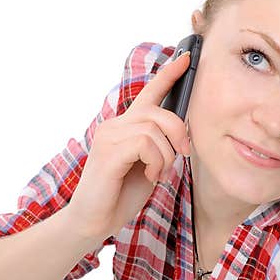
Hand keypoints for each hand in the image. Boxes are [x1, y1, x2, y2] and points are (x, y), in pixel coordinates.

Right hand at [66, 51, 191, 240]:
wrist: (92, 221)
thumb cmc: (119, 196)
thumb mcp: (148, 166)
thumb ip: (160, 146)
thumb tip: (181, 135)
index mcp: (124, 127)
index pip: (148, 93)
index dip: (169, 75)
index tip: (187, 58)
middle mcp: (114, 126)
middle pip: (159, 112)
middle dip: (178, 134)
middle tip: (181, 157)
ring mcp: (109, 137)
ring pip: (155, 129)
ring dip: (166, 156)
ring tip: (156, 174)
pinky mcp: (108, 152)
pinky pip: (145, 144)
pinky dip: (156, 162)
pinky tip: (148, 176)